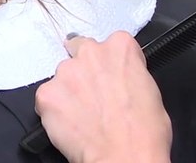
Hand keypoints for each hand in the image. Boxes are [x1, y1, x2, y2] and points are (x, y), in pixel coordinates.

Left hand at [35, 32, 171, 162]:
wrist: (124, 157)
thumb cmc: (144, 132)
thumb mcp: (149, 89)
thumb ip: (128, 73)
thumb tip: (120, 78)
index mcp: (120, 47)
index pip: (110, 44)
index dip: (110, 64)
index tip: (112, 78)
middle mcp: (90, 52)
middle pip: (80, 51)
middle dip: (85, 70)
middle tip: (93, 95)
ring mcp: (65, 72)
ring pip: (63, 76)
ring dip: (69, 91)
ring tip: (83, 115)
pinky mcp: (47, 93)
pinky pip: (47, 97)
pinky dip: (55, 109)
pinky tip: (71, 124)